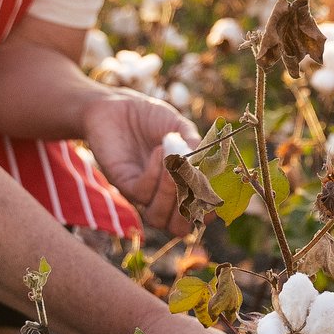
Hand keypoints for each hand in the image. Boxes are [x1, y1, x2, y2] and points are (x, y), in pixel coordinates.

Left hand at [82, 90, 198, 234]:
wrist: (118, 105)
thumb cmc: (151, 117)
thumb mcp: (181, 128)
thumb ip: (196, 146)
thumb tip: (207, 164)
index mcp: (183, 186)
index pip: (200, 215)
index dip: (210, 210)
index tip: (215, 188)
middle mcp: (164, 196)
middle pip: (179, 228)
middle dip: (190, 209)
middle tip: (194, 179)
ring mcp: (144, 193)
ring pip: (158, 218)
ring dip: (171, 193)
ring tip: (175, 163)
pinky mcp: (123, 185)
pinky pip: (142, 193)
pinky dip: (155, 174)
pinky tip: (159, 152)